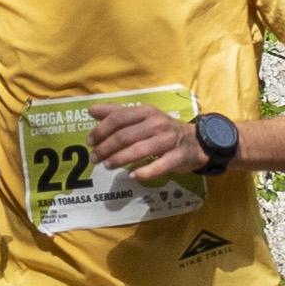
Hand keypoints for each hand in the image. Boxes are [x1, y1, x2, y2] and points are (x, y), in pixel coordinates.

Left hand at [84, 100, 205, 183]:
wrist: (195, 142)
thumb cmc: (161, 130)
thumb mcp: (141, 117)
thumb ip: (116, 113)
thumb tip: (91, 110)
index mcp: (145, 111)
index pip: (118, 118)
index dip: (101, 130)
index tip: (89, 142)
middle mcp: (157, 123)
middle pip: (125, 135)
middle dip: (106, 148)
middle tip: (95, 158)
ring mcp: (168, 140)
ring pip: (139, 150)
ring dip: (120, 159)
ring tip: (107, 166)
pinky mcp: (177, 157)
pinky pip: (159, 166)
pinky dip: (144, 172)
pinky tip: (132, 176)